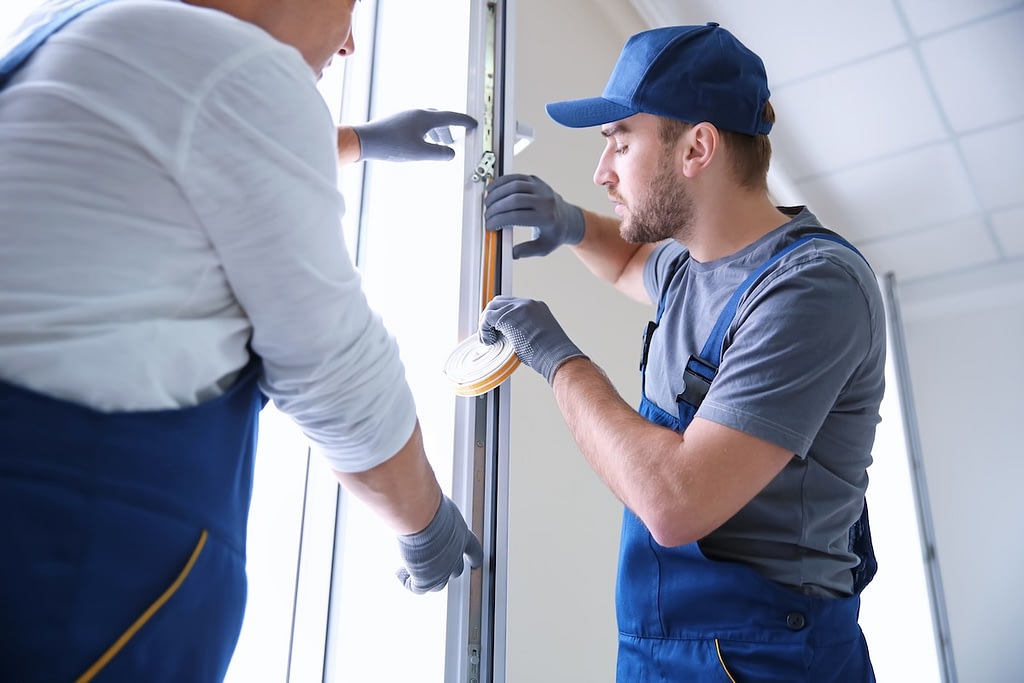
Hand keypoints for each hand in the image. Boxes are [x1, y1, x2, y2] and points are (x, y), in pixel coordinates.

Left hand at [352, 108, 476, 161]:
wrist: (365, 140)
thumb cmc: (391, 145)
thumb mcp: (420, 153)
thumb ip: (439, 154)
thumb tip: (451, 154)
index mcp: (425, 117)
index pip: (451, 117)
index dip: (464, 122)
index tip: (473, 124)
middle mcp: (416, 113)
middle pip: (440, 118)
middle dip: (450, 128)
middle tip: (457, 138)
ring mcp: (406, 116)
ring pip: (429, 121)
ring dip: (438, 131)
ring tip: (441, 143)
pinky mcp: (397, 122)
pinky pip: (419, 124)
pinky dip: (427, 132)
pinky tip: (422, 142)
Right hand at [396, 496, 482, 593]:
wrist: (421, 516)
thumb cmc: (429, 506)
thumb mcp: (437, 505)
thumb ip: (435, 509)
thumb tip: (424, 498)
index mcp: (461, 535)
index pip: (473, 550)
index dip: (473, 557)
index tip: (475, 562)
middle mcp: (454, 554)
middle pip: (456, 570)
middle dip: (446, 569)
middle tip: (435, 566)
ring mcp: (442, 569)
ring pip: (438, 584)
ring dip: (427, 579)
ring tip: (414, 572)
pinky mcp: (426, 579)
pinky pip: (417, 588)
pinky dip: (407, 582)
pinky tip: (399, 573)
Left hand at [479, 295, 586, 383]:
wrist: (556, 356)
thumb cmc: (551, 354)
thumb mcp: (540, 337)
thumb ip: (525, 331)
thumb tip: (512, 339)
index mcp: (537, 307)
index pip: (512, 305)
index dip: (501, 317)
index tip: (497, 330)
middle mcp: (527, 304)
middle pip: (500, 302)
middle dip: (491, 317)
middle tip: (489, 334)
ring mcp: (518, 308)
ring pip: (492, 307)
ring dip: (486, 323)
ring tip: (488, 339)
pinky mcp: (508, 316)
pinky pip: (488, 318)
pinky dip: (484, 329)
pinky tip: (489, 341)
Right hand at [484, 174, 584, 258]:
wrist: (568, 219)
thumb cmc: (555, 233)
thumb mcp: (543, 248)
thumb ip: (527, 251)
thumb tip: (512, 253)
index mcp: (547, 218)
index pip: (518, 216)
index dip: (500, 220)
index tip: (490, 225)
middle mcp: (545, 200)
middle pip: (514, 199)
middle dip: (496, 208)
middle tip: (487, 215)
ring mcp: (541, 188)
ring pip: (514, 185)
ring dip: (497, 193)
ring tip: (487, 203)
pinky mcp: (536, 181)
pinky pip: (516, 177)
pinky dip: (502, 181)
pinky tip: (493, 189)